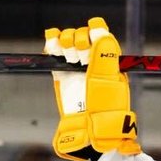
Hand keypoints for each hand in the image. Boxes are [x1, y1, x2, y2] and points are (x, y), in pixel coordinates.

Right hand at [44, 16, 140, 160]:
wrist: (86, 129)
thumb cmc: (103, 108)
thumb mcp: (108, 80)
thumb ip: (104, 54)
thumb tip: (100, 30)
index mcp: (109, 59)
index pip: (100, 33)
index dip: (93, 32)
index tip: (89, 43)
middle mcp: (93, 60)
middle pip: (82, 34)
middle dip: (78, 40)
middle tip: (78, 59)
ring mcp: (76, 66)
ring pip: (68, 39)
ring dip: (66, 42)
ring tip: (68, 59)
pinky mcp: (61, 73)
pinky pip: (54, 51)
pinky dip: (52, 42)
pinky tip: (52, 43)